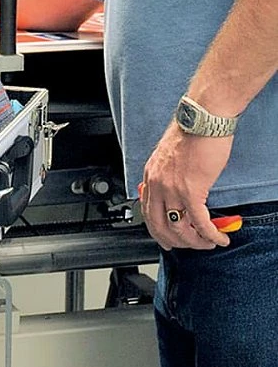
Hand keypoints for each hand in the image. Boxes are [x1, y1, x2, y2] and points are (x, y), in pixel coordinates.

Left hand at [140, 122, 232, 250]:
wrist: (201, 120)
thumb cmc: (190, 135)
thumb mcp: (169, 159)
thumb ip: (168, 178)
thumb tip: (176, 196)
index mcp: (150, 175)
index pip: (147, 211)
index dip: (157, 231)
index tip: (167, 241)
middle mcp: (157, 183)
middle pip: (160, 225)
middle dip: (176, 242)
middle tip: (191, 246)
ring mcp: (172, 188)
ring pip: (180, 228)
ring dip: (196, 242)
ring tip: (209, 243)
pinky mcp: (192, 190)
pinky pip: (200, 222)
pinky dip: (210, 235)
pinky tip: (219, 238)